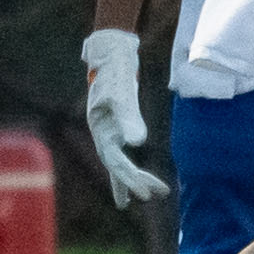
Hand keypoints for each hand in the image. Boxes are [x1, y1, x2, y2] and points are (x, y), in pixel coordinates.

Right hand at [81, 28, 169, 207]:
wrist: (110, 56)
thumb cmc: (114, 74)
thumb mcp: (122, 95)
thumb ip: (129, 118)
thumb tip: (138, 143)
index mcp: (100, 130)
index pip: (115, 161)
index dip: (129, 179)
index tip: (146, 194)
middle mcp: (103, 134)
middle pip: (116, 165)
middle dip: (133, 182)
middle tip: (153, 196)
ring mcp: (109, 130)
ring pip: (118, 162)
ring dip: (132, 179)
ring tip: (150, 196)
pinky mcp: (117, 125)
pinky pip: (122, 152)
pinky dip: (128, 167)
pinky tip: (135, 176)